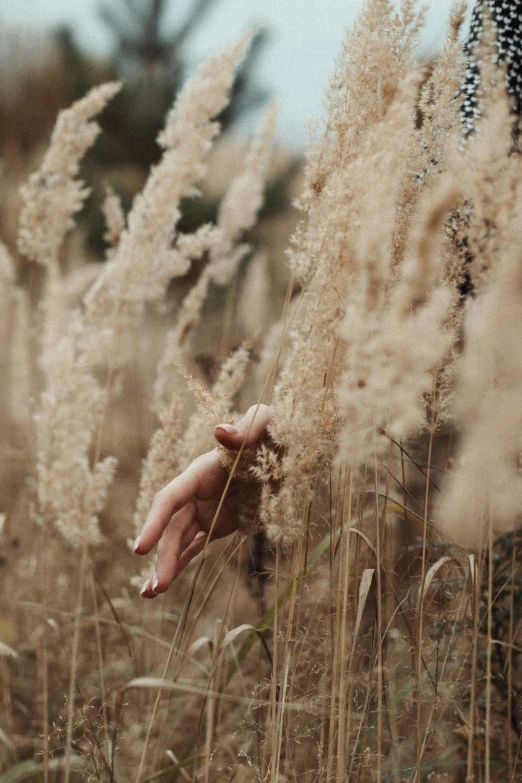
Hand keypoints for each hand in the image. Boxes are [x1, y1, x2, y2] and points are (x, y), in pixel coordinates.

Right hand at [134, 404, 270, 597]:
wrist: (284, 453)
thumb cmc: (273, 435)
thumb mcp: (265, 427)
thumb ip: (247, 427)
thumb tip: (220, 430)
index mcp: (200, 472)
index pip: (170, 499)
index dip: (154, 522)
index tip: (141, 548)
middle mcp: (195, 493)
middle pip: (172, 527)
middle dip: (162, 556)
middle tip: (156, 587)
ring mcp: (203, 511)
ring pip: (177, 541)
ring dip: (164, 566)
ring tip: (151, 594)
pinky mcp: (215, 525)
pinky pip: (192, 548)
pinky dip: (178, 566)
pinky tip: (162, 587)